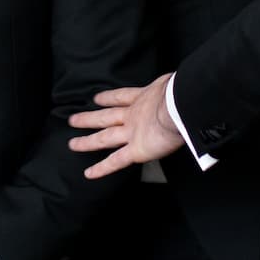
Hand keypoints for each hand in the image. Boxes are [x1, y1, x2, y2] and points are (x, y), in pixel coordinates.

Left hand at [69, 73, 183, 178]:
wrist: (180, 107)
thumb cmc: (183, 96)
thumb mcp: (177, 86)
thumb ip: (176, 90)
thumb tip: (188, 87)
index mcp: (144, 98)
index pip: (121, 97)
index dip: (108, 97)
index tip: (97, 98)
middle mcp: (133, 115)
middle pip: (105, 117)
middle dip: (89, 118)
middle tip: (73, 120)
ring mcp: (131, 133)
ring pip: (104, 138)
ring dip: (87, 141)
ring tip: (72, 145)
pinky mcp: (135, 150)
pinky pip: (115, 161)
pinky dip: (102, 169)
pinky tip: (89, 174)